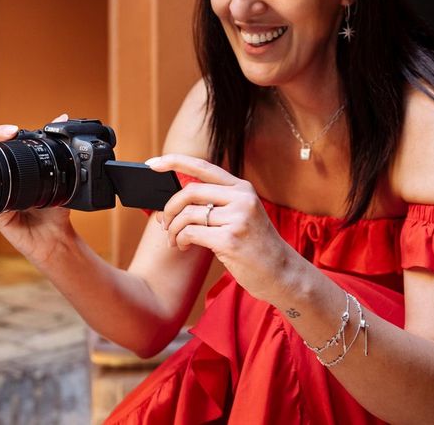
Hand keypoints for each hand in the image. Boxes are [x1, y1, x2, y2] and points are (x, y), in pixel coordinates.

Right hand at [0, 113, 73, 263]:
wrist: (57, 237)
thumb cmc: (56, 209)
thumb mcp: (61, 176)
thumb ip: (59, 151)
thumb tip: (62, 116)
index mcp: (14, 172)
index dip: (0, 133)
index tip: (13, 129)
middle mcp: (2, 182)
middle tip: (9, 132)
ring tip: (2, 148)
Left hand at [146, 154, 290, 301]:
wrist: (282, 272)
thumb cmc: (255, 245)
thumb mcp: (242, 215)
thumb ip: (216, 202)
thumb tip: (175, 202)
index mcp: (242, 188)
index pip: (203, 166)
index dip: (175, 161)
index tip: (152, 164)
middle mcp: (241, 198)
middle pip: (190, 191)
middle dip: (170, 208)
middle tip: (164, 223)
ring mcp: (238, 218)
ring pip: (187, 215)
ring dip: (173, 229)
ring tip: (174, 240)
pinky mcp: (230, 239)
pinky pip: (190, 233)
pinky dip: (180, 240)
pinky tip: (182, 246)